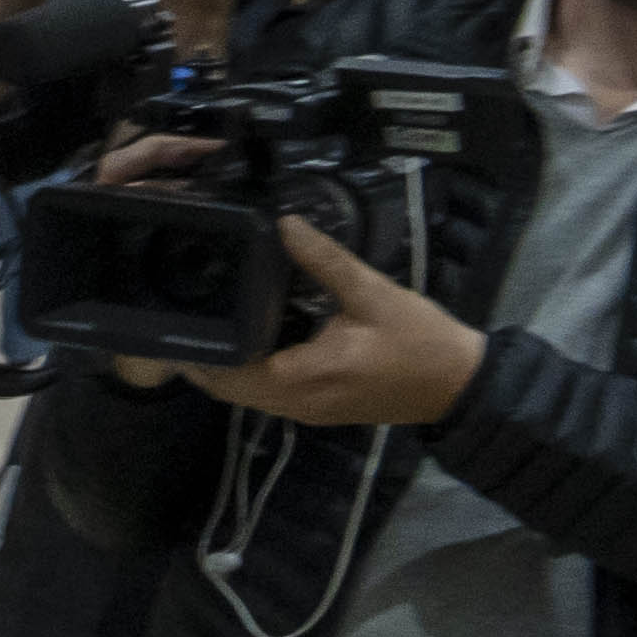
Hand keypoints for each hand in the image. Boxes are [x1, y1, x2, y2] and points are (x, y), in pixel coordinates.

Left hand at [127, 217, 488, 432]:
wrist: (461, 384)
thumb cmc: (420, 340)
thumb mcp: (373, 293)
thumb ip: (325, 260)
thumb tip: (284, 224)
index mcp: (300, 378)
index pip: (226, 374)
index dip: (197, 351)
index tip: (175, 319)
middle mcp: (293, 404)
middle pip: (227, 388)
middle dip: (203, 359)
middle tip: (182, 315)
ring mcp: (304, 412)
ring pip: (245, 395)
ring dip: (225, 368)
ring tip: (206, 322)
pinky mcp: (316, 409)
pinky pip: (267, 396)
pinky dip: (250, 374)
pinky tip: (247, 340)